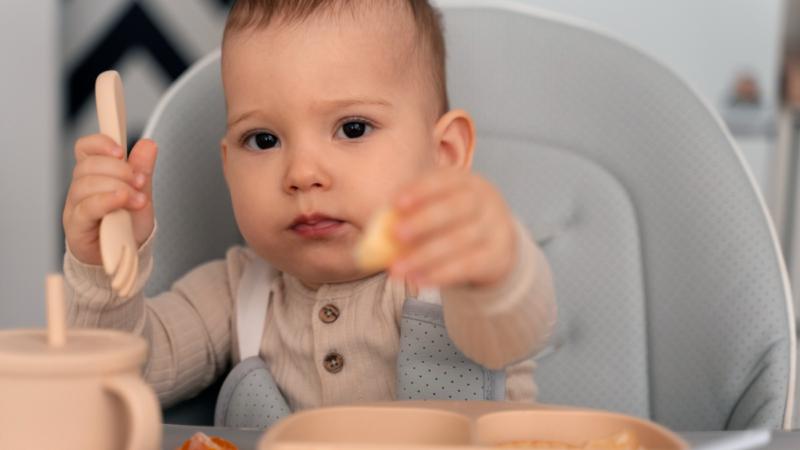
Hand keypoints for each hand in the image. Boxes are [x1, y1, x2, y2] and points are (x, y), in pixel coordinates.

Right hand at [63, 135, 157, 265]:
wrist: (126, 257)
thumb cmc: (128, 226)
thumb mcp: (142, 194)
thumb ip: (142, 170)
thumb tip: (147, 144)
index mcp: (95, 175)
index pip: (85, 149)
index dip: (99, 143)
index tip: (120, 150)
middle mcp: (81, 188)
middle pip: (88, 165)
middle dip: (119, 170)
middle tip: (140, 182)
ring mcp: (76, 206)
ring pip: (86, 184)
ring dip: (118, 187)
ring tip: (138, 199)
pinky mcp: (76, 225)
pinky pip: (86, 208)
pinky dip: (106, 201)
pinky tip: (122, 201)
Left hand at [389, 169, 516, 288]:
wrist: (496, 245)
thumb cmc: (454, 223)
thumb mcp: (439, 209)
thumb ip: (412, 214)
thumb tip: (377, 229)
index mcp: (466, 182)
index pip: (446, 180)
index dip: (421, 190)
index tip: (396, 202)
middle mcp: (485, 201)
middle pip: (457, 208)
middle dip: (424, 221)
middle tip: (395, 235)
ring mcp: (495, 229)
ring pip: (460, 241)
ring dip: (424, 256)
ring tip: (397, 269)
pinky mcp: (497, 257)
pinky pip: (468, 266)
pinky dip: (441, 275)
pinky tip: (418, 281)